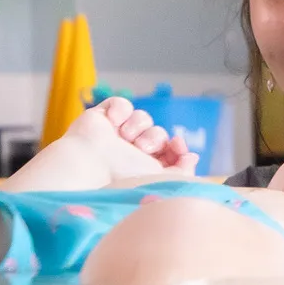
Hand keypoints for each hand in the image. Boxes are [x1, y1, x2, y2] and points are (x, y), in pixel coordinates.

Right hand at [65, 97, 195, 178]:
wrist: (90, 166)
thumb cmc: (123, 179)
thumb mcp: (163, 180)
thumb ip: (183, 171)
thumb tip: (193, 157)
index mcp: (143, 170)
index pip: (168, 153)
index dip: (176, 147)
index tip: (177, 145)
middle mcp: (129, 153)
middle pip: (158, 133)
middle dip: (155, 138)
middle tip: (142, 148)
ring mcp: (115, 135)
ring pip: (142, 117)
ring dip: (138, 125)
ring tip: (125, 138)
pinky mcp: (101, 118)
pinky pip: (120, 103)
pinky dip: (121, 110)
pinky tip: (113, 123)